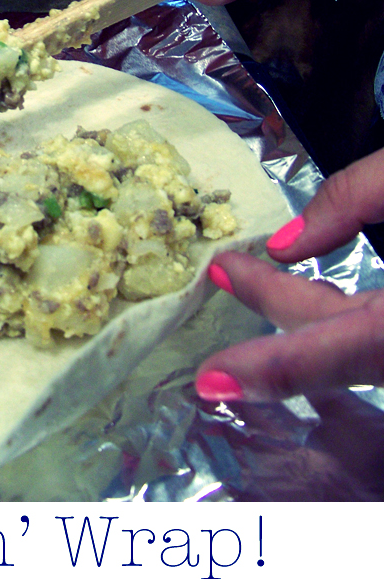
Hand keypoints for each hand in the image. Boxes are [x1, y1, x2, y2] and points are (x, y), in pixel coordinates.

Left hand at [195, 146, 383, 400]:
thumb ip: (355, 198)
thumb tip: (285, 243)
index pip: (343, 350)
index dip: (274, 369)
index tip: (210, 380)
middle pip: (337, 340)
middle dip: (274, 302)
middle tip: (222, 269)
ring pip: (354, 339)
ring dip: (302, 308)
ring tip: (244, 271)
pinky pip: (373, 334)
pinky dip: (340, 312)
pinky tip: (306, 282)